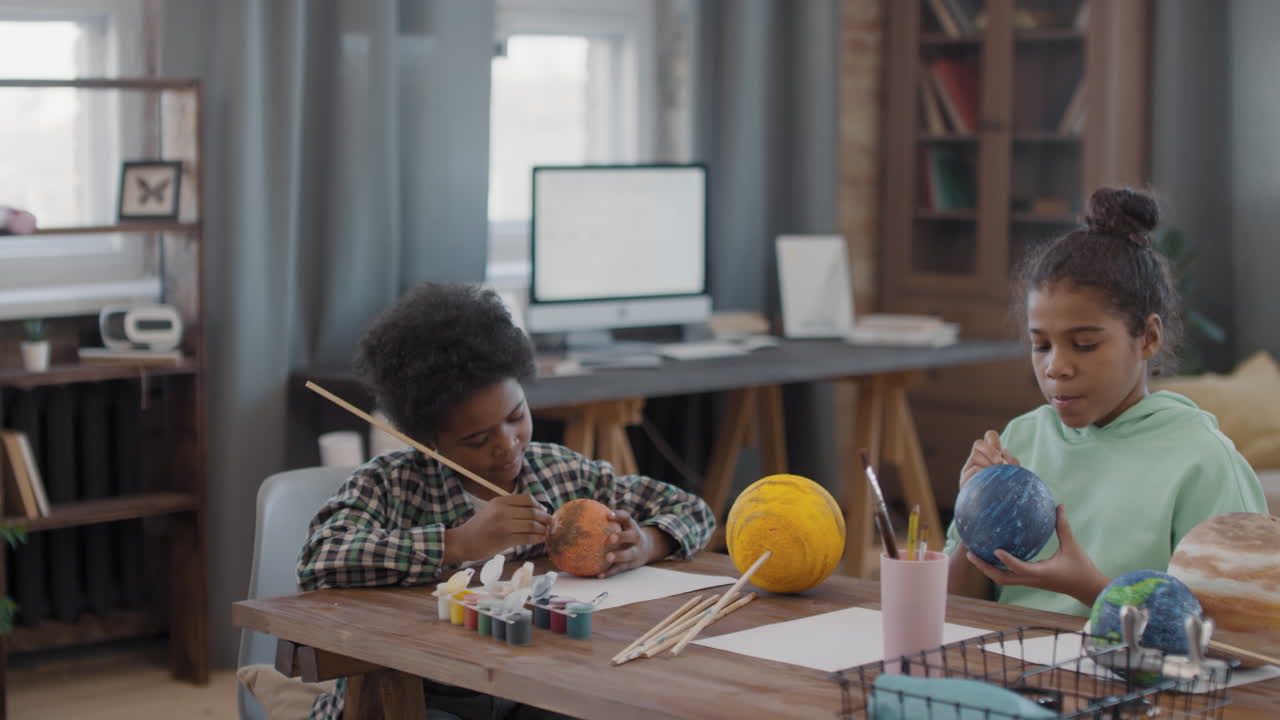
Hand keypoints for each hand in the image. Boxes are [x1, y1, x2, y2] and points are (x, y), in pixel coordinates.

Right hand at [447, 494, 550, 562]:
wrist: (462, 542)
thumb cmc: (479, 527)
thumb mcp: (492, 510)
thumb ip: (510, 508)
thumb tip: (536, 510)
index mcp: (500, 501)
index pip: (527, 499)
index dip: (539, 506)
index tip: (544, 512)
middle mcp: (502, 511)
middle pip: (532, 512)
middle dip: (545, 518)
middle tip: (550, 523)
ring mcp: (503, 525)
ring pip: (532, 525)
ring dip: (543, 529)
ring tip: (547, 532)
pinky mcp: (505, 540)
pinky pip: (527, 538)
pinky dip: (537, 539)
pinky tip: (541, 540)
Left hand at [596, 510, 674, 577]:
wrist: (649, 548)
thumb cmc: (628, 533)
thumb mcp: (624, 525)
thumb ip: (610, 521)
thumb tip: (584, 514)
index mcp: (631, 526)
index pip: (627, 518)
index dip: (619, 515)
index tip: (608, 515)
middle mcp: (636, 538)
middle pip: (631, 536)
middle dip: (621, 537)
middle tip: (610, 538)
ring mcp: (636, 552)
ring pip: (629, 554)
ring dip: (619, 556)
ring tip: (608, 557)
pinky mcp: (632, 564)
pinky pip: (620, 569)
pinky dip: (610, 572)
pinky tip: (599, 575)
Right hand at [959, 429, 1019, 486]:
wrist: (993, 514)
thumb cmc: (1005, 492)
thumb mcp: (1011, 474)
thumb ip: (1010, 462)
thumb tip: (1003, 453)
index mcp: (990, 455)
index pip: (989, 437)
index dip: (993, 440)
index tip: (1001, 453)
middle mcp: (977, 459)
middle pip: (978, 443)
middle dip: (990, 450)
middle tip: (999, 462)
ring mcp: (969, 469)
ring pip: (975, 457)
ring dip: (987, 466)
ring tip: (993, 479)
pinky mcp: (964, 480)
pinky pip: (973, 470)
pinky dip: (981, 475)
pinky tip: (987, 485)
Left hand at [964, 505, 1108, 607]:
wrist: (1087, 589)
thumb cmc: (1082, 568)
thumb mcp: (1073, 545)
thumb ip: (1063, 526)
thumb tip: (1058, 505)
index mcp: (1041, 573)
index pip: (1020, 568)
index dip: (1007, 560)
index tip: (995, 550)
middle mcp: (1032, 580)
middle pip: (1002, 578)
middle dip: (984, 568)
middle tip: (970, 554)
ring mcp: (1030, 582)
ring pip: (1003, 579)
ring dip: (987, 568)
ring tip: (973, 554)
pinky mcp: (1030, 581)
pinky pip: (1010, 575)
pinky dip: (998, 566)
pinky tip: (991, 554)